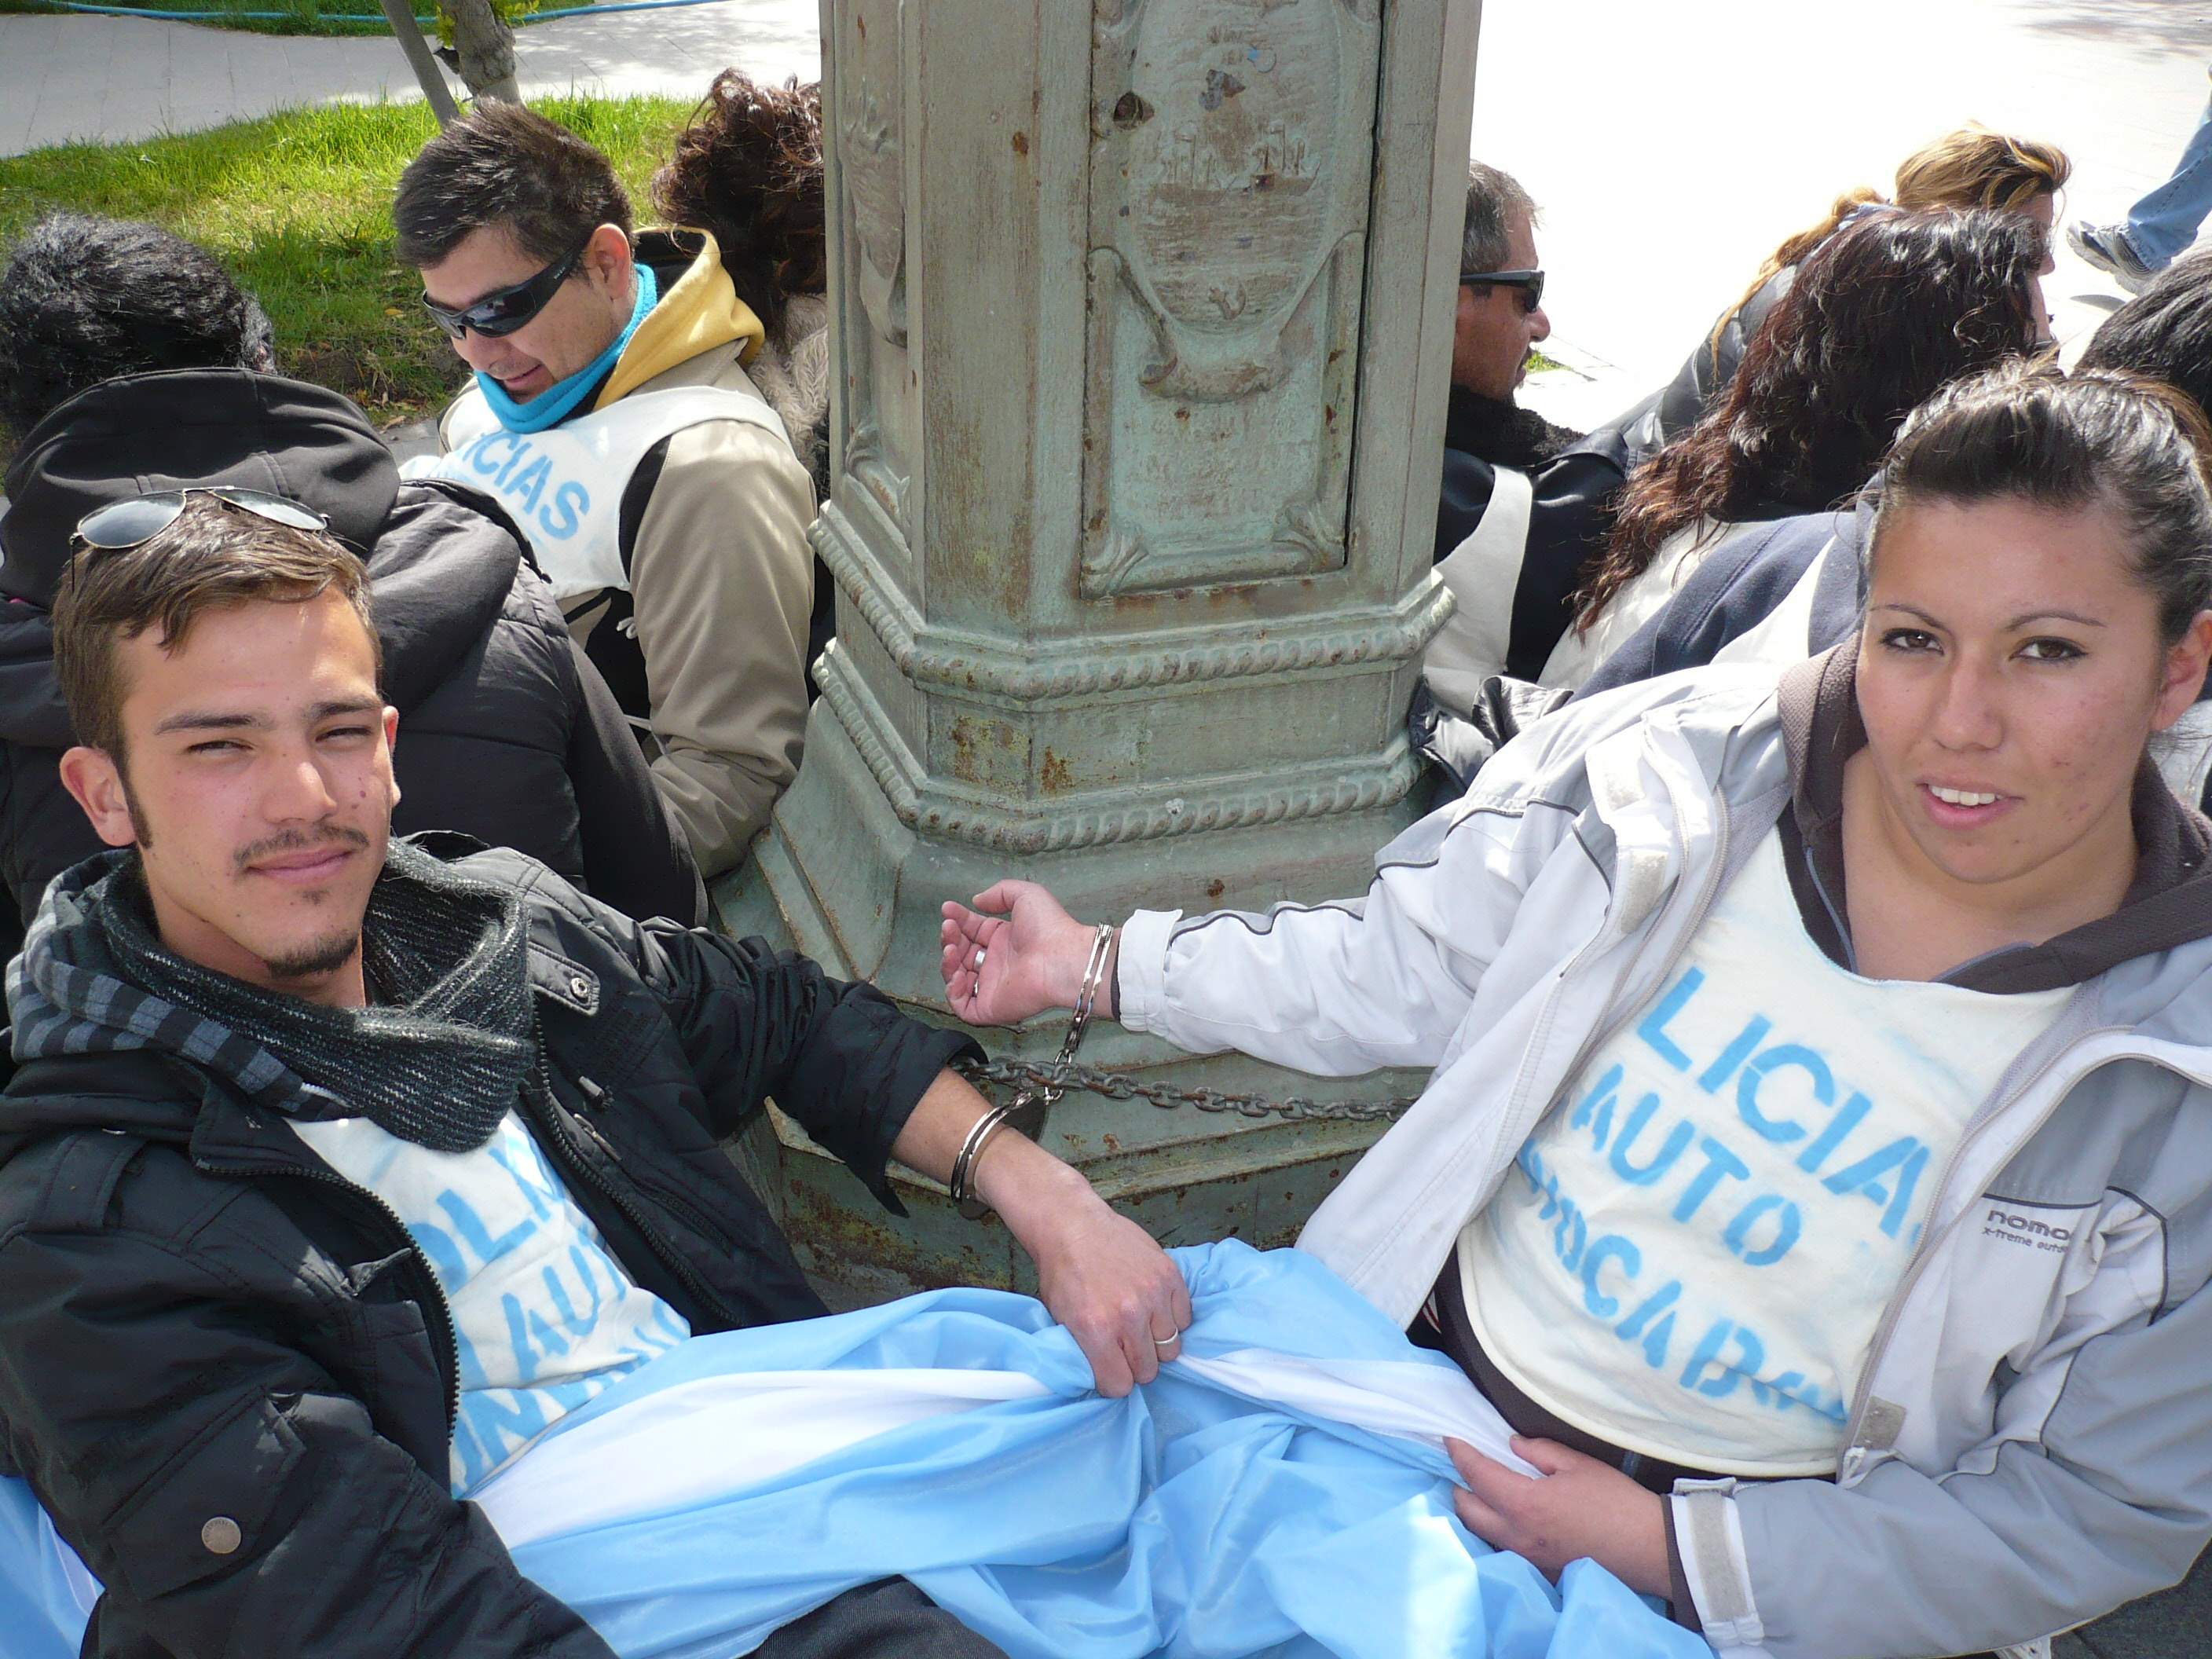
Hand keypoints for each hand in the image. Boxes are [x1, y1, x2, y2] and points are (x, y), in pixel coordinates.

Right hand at [939, 880, 1099, 1024]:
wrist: (1060, 959)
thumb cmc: (1048, 927)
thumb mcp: (1025, 895)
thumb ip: (999, 893)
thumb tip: (976, 901)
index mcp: (1004, 940)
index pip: (972, 931)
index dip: (958, 920)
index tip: (947, 909)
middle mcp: (996, 963)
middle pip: (961, 953)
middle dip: (949, 938)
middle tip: (948, 927)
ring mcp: (992, 987)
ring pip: (957, 978)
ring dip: (947, 963)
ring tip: (951, 949)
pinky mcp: (990, 1008)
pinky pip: (962, 1005)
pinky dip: (953, 991)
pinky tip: (958, 973)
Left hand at [982, 1141, 1190, 1396]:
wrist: (1073, 1225)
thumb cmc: (1062, 1272)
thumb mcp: (1060, 1319)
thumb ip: (1086, 1351)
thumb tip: (1106, 1378)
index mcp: (1095, 1329)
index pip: (1120, 1385)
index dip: (1114, 1381)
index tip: (1110, 1370)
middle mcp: (1128, 1315)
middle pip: (1148, 1370)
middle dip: (1135, 1364)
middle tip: (1125, 1347)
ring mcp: (1153, 1294)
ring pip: (1171, 1348)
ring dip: (1155, 1343)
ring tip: (1141, 1327)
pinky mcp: (1170, 1275)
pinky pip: (1184, 1318)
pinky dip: (1171, 1318)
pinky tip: (1153, 1308)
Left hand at [1447, 1436, 1671, 1597]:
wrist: (1649, 1548)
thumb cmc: (1615, 1500)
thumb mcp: (1577, 1464)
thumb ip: (1538, 1451)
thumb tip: (1511, 1445)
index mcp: (1523, 1504)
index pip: (1477, 1475)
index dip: (1459, 1453)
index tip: (1449, 1438)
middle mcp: (1517, 1535)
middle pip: (1468, 1511)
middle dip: (1458, 1485)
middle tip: (1462, 1466)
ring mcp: (1527, 1558)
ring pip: (1483, 1533)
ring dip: (1474, 1510)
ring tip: (1477, 1490)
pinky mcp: (1541, 1570)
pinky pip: (1505, 1548)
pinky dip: (1496, 1529)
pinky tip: (1506, 1516)